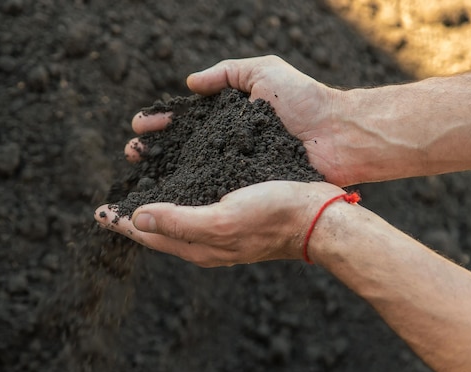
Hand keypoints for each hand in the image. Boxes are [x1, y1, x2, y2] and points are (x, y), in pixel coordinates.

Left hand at [95, 181, 344, 266]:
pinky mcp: (232, 212)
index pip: (147, 234)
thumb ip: (178, 221)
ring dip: (154, 200)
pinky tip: (180, 179)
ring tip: (141, 183)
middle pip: (158, 227)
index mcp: (196, 244)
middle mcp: (204, 239)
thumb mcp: (221, 218)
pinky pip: (194, 203)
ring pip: (175, 214)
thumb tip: (137, 220)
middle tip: (114, 197)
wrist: (317, 216)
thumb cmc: (272, 215)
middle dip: (133, 213)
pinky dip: (178, 192)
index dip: (121, 222)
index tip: (98, 212)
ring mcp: (219, 227)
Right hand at [127, 55, 356, 185]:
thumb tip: (189, 84)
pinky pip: (214, 194)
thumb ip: (226, 72)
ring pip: (191, 173)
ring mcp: (236, 170)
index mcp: (229, 119)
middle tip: (132, 153)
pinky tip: (169, 201)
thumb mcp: (264, 72)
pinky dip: (190, 197)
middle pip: (182, 148)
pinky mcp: (247, 190)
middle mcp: (228, 146)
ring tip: (140, 176)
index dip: (161, 122)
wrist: (338, 135)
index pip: (185, 120)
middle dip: (154, 149)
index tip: (139, 126)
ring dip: (164, 174)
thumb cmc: (304, 101)